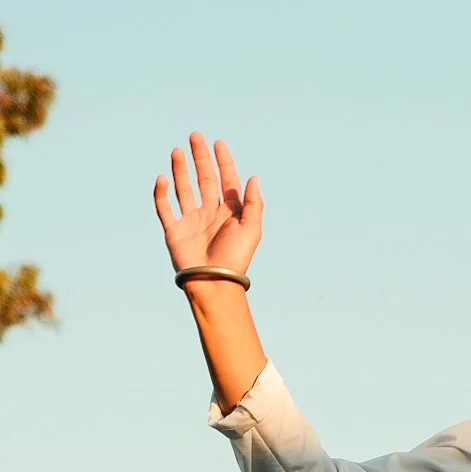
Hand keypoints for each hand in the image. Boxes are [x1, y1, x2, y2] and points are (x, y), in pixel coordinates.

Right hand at [154, 133, 262, 277]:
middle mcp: (210, 214)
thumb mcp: (251, 229)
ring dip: (180, 169)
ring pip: (184, 189)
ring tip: (177, 150)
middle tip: (195, 136)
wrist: (214, 282)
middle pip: (204, 179)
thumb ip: (254, 203)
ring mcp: (191, 221)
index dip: (223, 161)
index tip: (218, 142)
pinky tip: (163, 178)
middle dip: (200, 157)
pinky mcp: (174, 231)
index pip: (226, 181)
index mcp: (229, 213)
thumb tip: (253, 177)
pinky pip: (165, 208)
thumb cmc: (235, 258)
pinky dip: (162, 193)